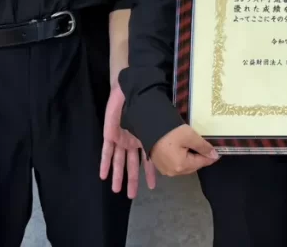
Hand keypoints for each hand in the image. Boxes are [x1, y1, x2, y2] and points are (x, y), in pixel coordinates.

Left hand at [100, 83, 155, 198]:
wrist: (130, 90)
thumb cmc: (146, 103)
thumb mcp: (155, 120)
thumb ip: (163, 133)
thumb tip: (183, 138)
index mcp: (145, 139)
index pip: (148, 160)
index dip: (150, 173)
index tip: (153, 186)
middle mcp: (132, 142)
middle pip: (132, 165)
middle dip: (132, 180)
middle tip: (132, 196)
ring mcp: (120, 139)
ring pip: (119, 161)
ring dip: (118, 175)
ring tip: (118, 190)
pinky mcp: (109, 135)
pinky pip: (106, 152)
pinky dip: (105, 164)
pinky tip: (104, 176)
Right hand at [150, 124, 219, 176]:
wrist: (149, 127)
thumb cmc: (170, 131)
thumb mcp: (189, 136)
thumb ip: (203, 147)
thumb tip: (214, 155)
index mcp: (181, 166)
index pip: (201, 163)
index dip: (210, 156)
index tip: (217, 151)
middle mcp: (172, 172)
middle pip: (192, 166)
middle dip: (200, 158)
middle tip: (205, 147)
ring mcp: (164, 170)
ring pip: (184, 166)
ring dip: (190, 159)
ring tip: (194, 147)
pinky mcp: (159, 165)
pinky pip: (175, 165)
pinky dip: (181, 159)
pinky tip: (183, 150)